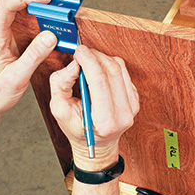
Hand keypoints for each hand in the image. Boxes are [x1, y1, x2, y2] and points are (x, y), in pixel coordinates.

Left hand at [0, 0, 56, 118]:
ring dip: (38, 13)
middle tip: (52, 7)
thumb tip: (50, 36)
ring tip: (55, 17)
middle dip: (33, 0)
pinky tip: (50, 33)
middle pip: (13, 3)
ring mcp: (6, 38)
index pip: (6, 6)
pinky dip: (40, 27)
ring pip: (21, 14)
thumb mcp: (16, 77)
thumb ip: (34, 56)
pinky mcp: (14, 45)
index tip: (45, 0)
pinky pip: (27, 29)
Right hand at [49, 46, 139, 169]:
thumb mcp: (59, 110)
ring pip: (120, 68)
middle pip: (112, 71)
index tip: (77, 51)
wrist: (98, 144)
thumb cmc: (77, 129)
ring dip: (102, 58)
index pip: (100, 81)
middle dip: (95, 56)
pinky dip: (109, 65)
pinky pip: (124, 72)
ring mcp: (132, 106)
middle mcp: (124, 114)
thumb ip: (61, 85)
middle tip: (81, 52)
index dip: (88, 60)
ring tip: (87, 61)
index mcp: (106, 121)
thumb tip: (73, 65)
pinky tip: (98, 71)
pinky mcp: (135, 98)